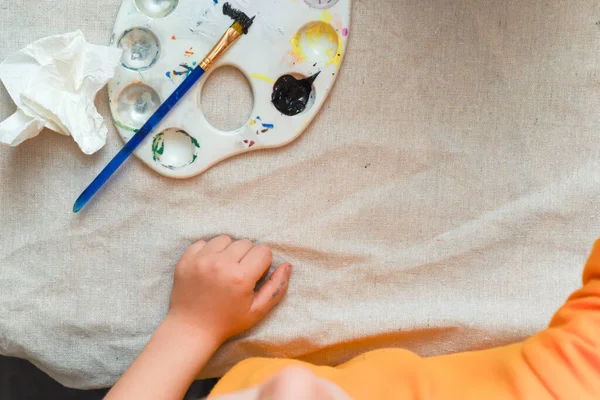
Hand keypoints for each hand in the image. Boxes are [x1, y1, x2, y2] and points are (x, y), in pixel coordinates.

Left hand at [167, 235, 291, 343]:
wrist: (191, 329)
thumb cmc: (227, 321)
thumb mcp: (257, 311)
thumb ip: (276, 287)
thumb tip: (288, 265)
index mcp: (240, 277)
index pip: (263, 251)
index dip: (262, 264)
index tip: (254, 276)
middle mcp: (220, 265)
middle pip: (245, 243)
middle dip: (246, 256)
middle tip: (238, 274)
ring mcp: (201, 260)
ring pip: (225, 239)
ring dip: (228, 251)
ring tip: (224, 269)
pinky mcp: (186, 259)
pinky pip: (204, 242)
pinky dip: (209, 251)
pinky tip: (209, 268)